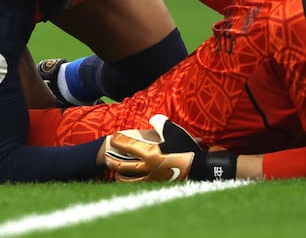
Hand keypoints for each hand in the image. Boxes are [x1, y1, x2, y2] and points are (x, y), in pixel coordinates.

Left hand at [105, 115, 235, 181]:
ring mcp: (152, 178)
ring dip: (121, 176)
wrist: (199, 169)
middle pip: (123, 166)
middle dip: (113, 162)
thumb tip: (152, 120)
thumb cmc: (186, 148)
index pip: (127, 146)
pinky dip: (133, 183)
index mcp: (148, 153)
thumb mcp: (173, 131)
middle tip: (106, 158)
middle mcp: (147, 167)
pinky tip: (132, 181)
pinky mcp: (158, 185)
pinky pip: (140, 185)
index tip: (112, 138)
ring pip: (130, 180)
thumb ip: (160, 123)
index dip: (118, 141)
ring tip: (117, 173)